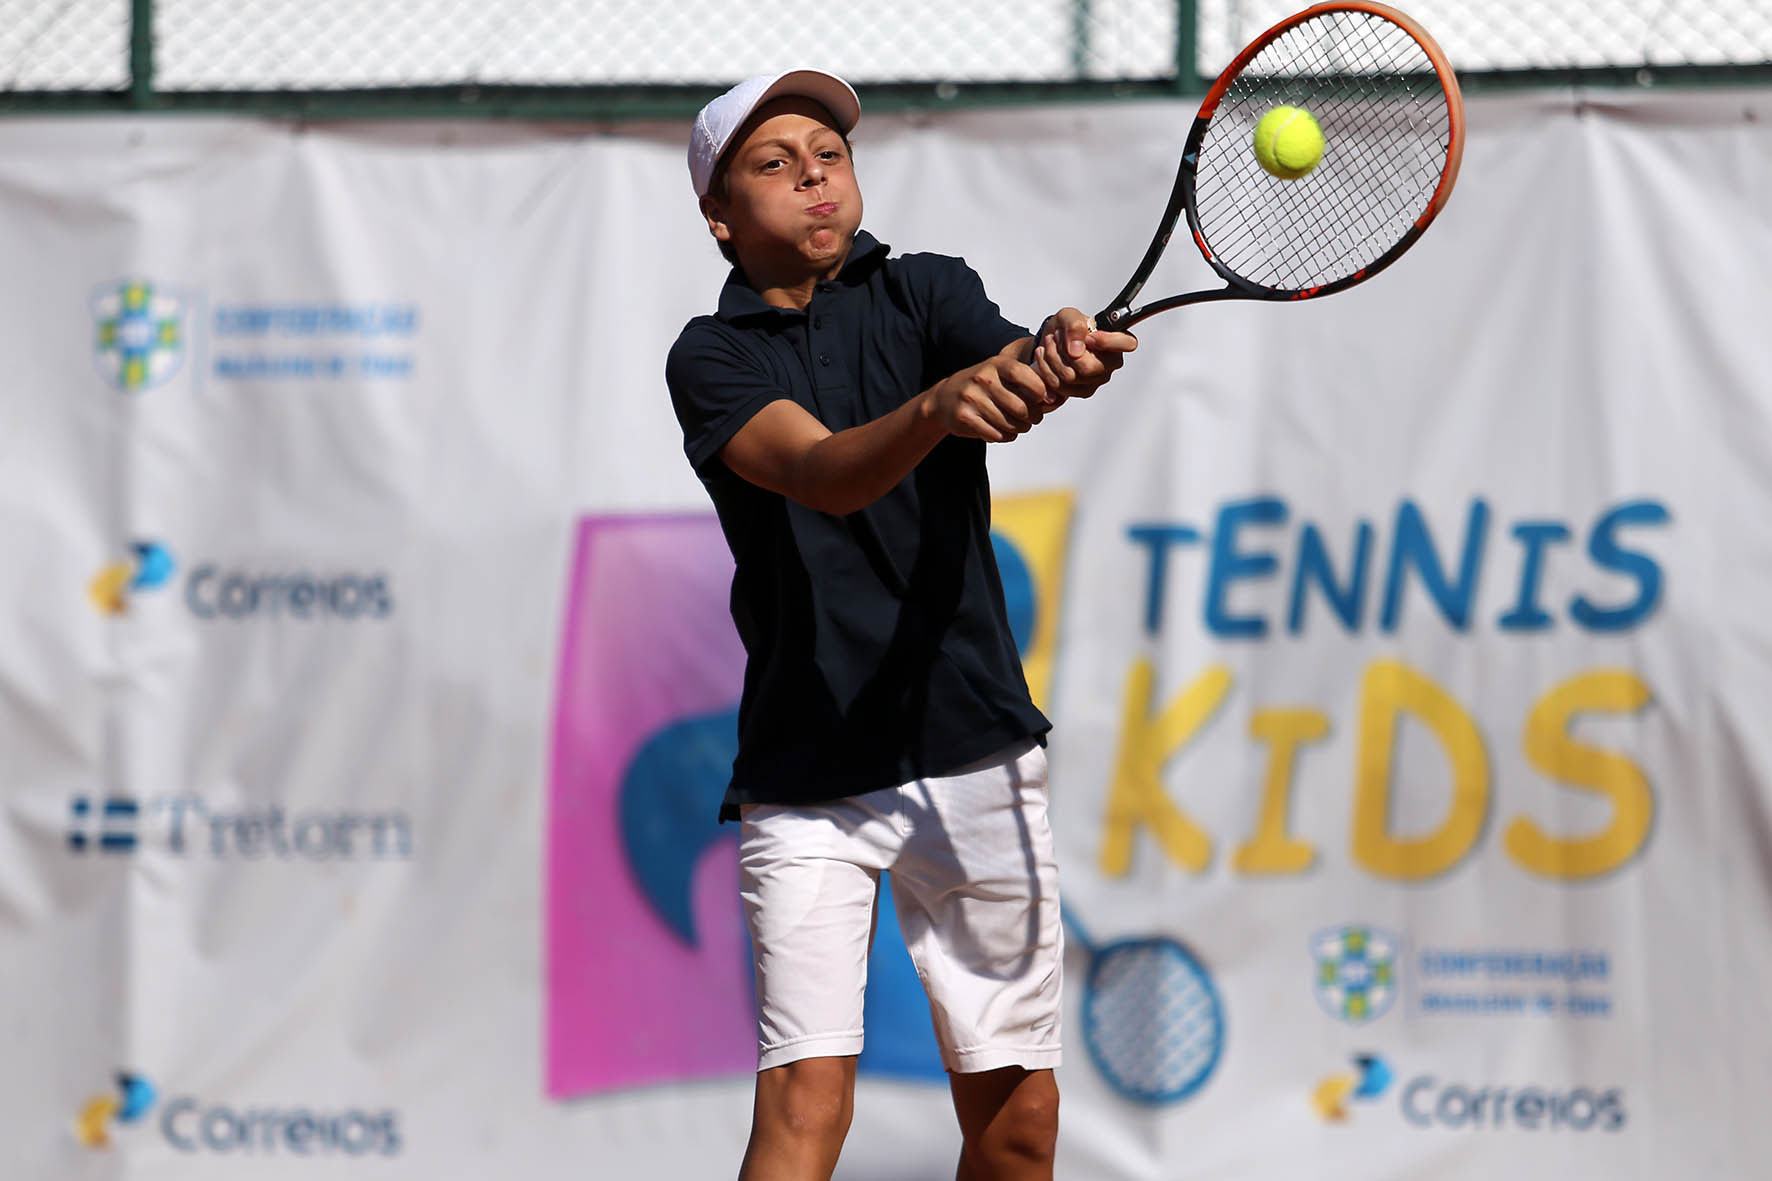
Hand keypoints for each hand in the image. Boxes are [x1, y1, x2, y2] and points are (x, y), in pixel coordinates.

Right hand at [924, 354, 1048, 442]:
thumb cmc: (984, 387)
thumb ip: (1027, 381)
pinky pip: (996, 434)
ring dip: (1020, 429)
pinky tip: (1006, 432)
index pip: (1025, 375)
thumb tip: (1057, 398)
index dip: (1040, 389)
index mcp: (996, 364)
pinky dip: (1006, 437)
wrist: (945, 399)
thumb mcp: (1001, 374)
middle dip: (1033, 417)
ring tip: (1020, 426)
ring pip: (1009, 423)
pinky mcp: (965, 418)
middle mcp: (983, 379)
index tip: (1044, 399)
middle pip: (1020, 406)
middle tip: (1034, 419)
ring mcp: (972, 398)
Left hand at [1030, 307, 1137, 404]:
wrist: (1051, 342)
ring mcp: (1096, 381)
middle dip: (1064, 350)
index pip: (1128, 343)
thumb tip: (1077, 349)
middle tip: (1056, 337)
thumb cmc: (1066, 328)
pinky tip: (1045, 358)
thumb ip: (1074, 326)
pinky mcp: (1081, 391)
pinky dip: (1046, 370)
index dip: (1108, 341)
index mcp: (1115, 342)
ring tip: (1049, 344)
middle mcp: (1110, 364)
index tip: (1089, 336)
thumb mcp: (1068, 316)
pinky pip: (1059, 386)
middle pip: (1088, 368)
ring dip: (1052, 358)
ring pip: (1069, 377)